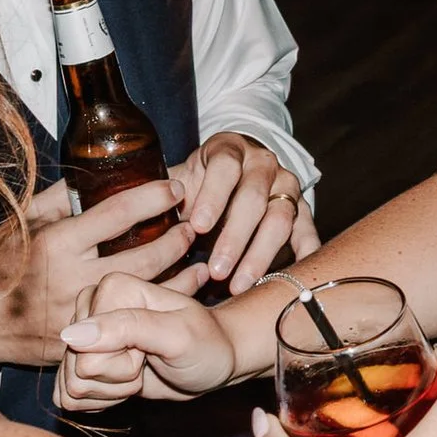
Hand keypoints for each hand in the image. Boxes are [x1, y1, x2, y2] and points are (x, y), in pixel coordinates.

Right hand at [0, 175, 200, 367]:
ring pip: (145, 292)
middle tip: (193, 225)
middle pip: (144, 257)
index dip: (154, 197)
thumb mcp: (24, 220)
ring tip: (200, 256)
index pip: (118, 213)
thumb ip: (62, 197)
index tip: (176, 186)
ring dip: (181, 274)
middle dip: (176, 239)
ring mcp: (81, 313)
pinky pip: (132, 320)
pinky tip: (182, 291)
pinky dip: (160, 305)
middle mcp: (73, 278)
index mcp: (59, 242)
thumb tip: (98, 173)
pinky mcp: (85, 340)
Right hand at [56, 271, 240, 409]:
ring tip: (141, 369)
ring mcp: (84, 335)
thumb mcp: (178, 335)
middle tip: (148, 359)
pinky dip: (103, 400)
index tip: (154, 346)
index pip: (87, 351)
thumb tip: (72, 335)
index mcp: (111, 288)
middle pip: (78, 370)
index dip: (125, 362)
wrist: (214, 360)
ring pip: (72, 386)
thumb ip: (128, 328)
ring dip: (113, 390)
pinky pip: (70, 397)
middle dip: (118, 378)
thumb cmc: (206, 343)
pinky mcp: (82, 361)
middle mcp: (91, 307)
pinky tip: (125, 383)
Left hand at [175, 132, 318, 294]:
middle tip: (216, 271)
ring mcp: (286, 185)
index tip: (197, 227)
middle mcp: (263, 163)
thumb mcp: (182, 177)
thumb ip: (163, 193)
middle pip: (254, 198)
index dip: (213, 196)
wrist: (238, 167)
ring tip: (239, 285)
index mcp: (229, 150)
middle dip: (235, 237)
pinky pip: (307, 230)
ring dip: (260, 254)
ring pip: (281, 218)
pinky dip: (305, 253)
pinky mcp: (302, 208)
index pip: (225, 167)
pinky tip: (296, 277)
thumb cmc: (201, 181)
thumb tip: (129, 213)